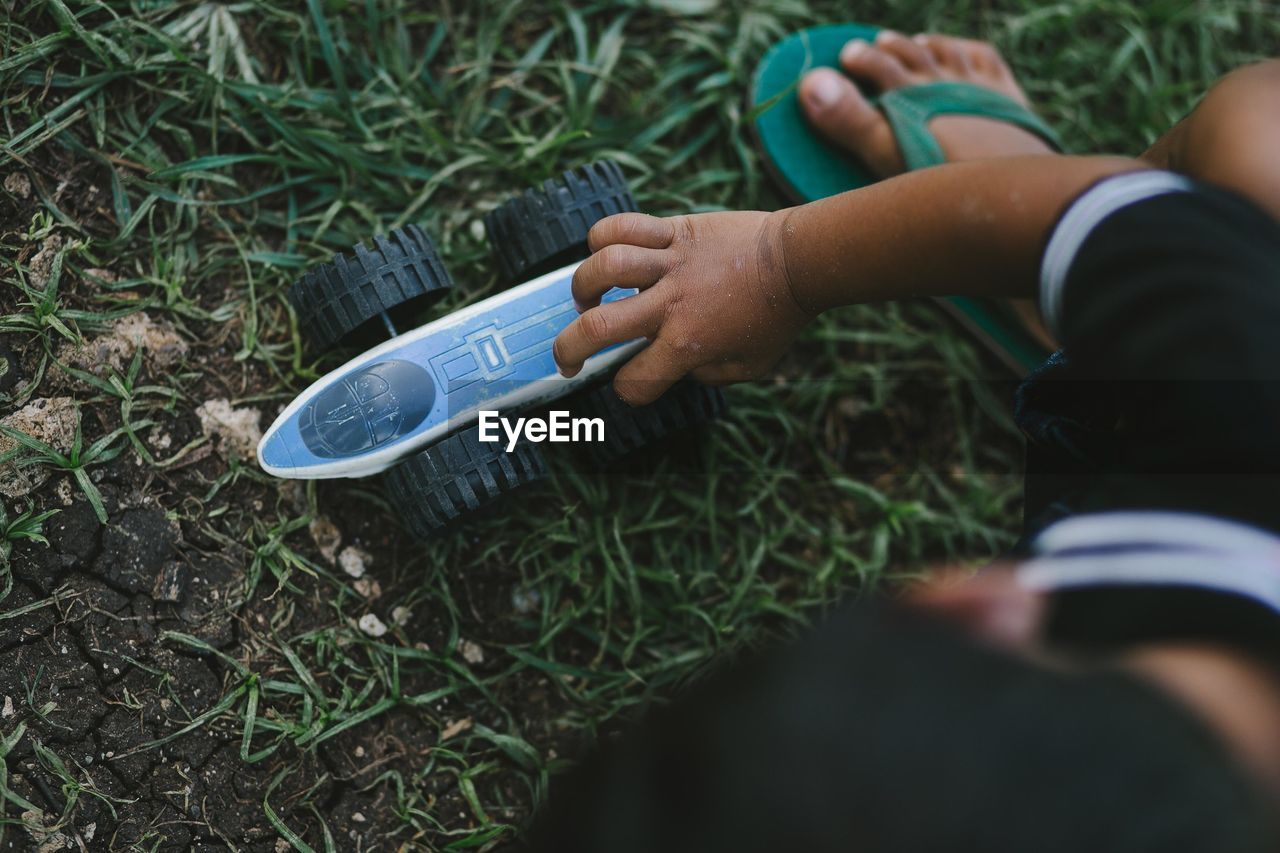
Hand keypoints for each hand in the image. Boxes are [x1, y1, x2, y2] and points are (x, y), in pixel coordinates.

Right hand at [552, 209, 812, 404]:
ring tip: (588, 297)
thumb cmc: (778, 317)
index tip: (633, 383)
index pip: (635, 381)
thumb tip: (679, 368)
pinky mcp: (675, 230)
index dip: (628, 390)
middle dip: (569, 350)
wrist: (799, 261)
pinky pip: (624, 226)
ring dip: (583, 287)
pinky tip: (603, 251)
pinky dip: (602, 237)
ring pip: (603, 268)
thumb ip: (708, 375)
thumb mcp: (749, 366)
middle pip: (597, 328)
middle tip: (568, 357)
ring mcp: (670, 264)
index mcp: (688, 345)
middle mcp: (671, 305)